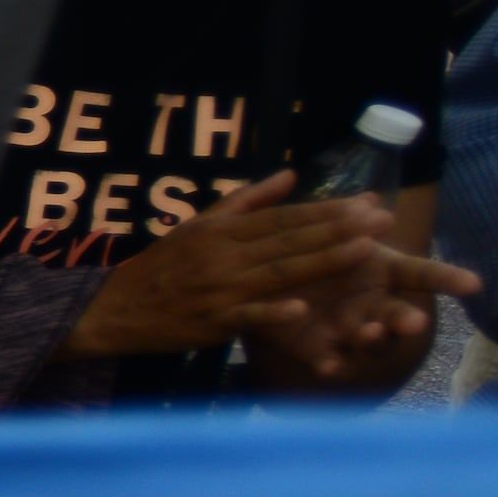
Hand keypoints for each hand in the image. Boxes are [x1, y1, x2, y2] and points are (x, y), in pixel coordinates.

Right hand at [66, 174, 399, 358]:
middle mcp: (224, 255)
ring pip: (281, 273)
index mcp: (223, 230)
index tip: (368, 202)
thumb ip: (247, 200)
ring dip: (324, 262)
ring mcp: (220, 289)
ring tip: (366, 252)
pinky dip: (273, 312)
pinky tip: (302, 309)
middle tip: (383, 221)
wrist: (113, 308)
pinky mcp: (213, 322)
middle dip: (340, 230)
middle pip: (290, 241)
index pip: (285, 216)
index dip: (328, 210)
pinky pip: (248, 316)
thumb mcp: (198, 225)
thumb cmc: (162, 266)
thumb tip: (291, 174)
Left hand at [240, 205, 480, 388]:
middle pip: (399, 315)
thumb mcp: (326, 230)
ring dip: (372, 339)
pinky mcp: (317, 348)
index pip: (423, 274)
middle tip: (416, 323)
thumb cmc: (313, 248)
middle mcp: (373, 305)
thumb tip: (370, 201)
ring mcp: (348, 329)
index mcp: (384, 271)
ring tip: (370, 331)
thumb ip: (349, 220)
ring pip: (369, 341)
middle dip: (407, 320)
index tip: (474, 284)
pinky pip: (328, 360)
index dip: (449, 279)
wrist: (270, 278)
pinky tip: (329, 367)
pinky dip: (330, 364)